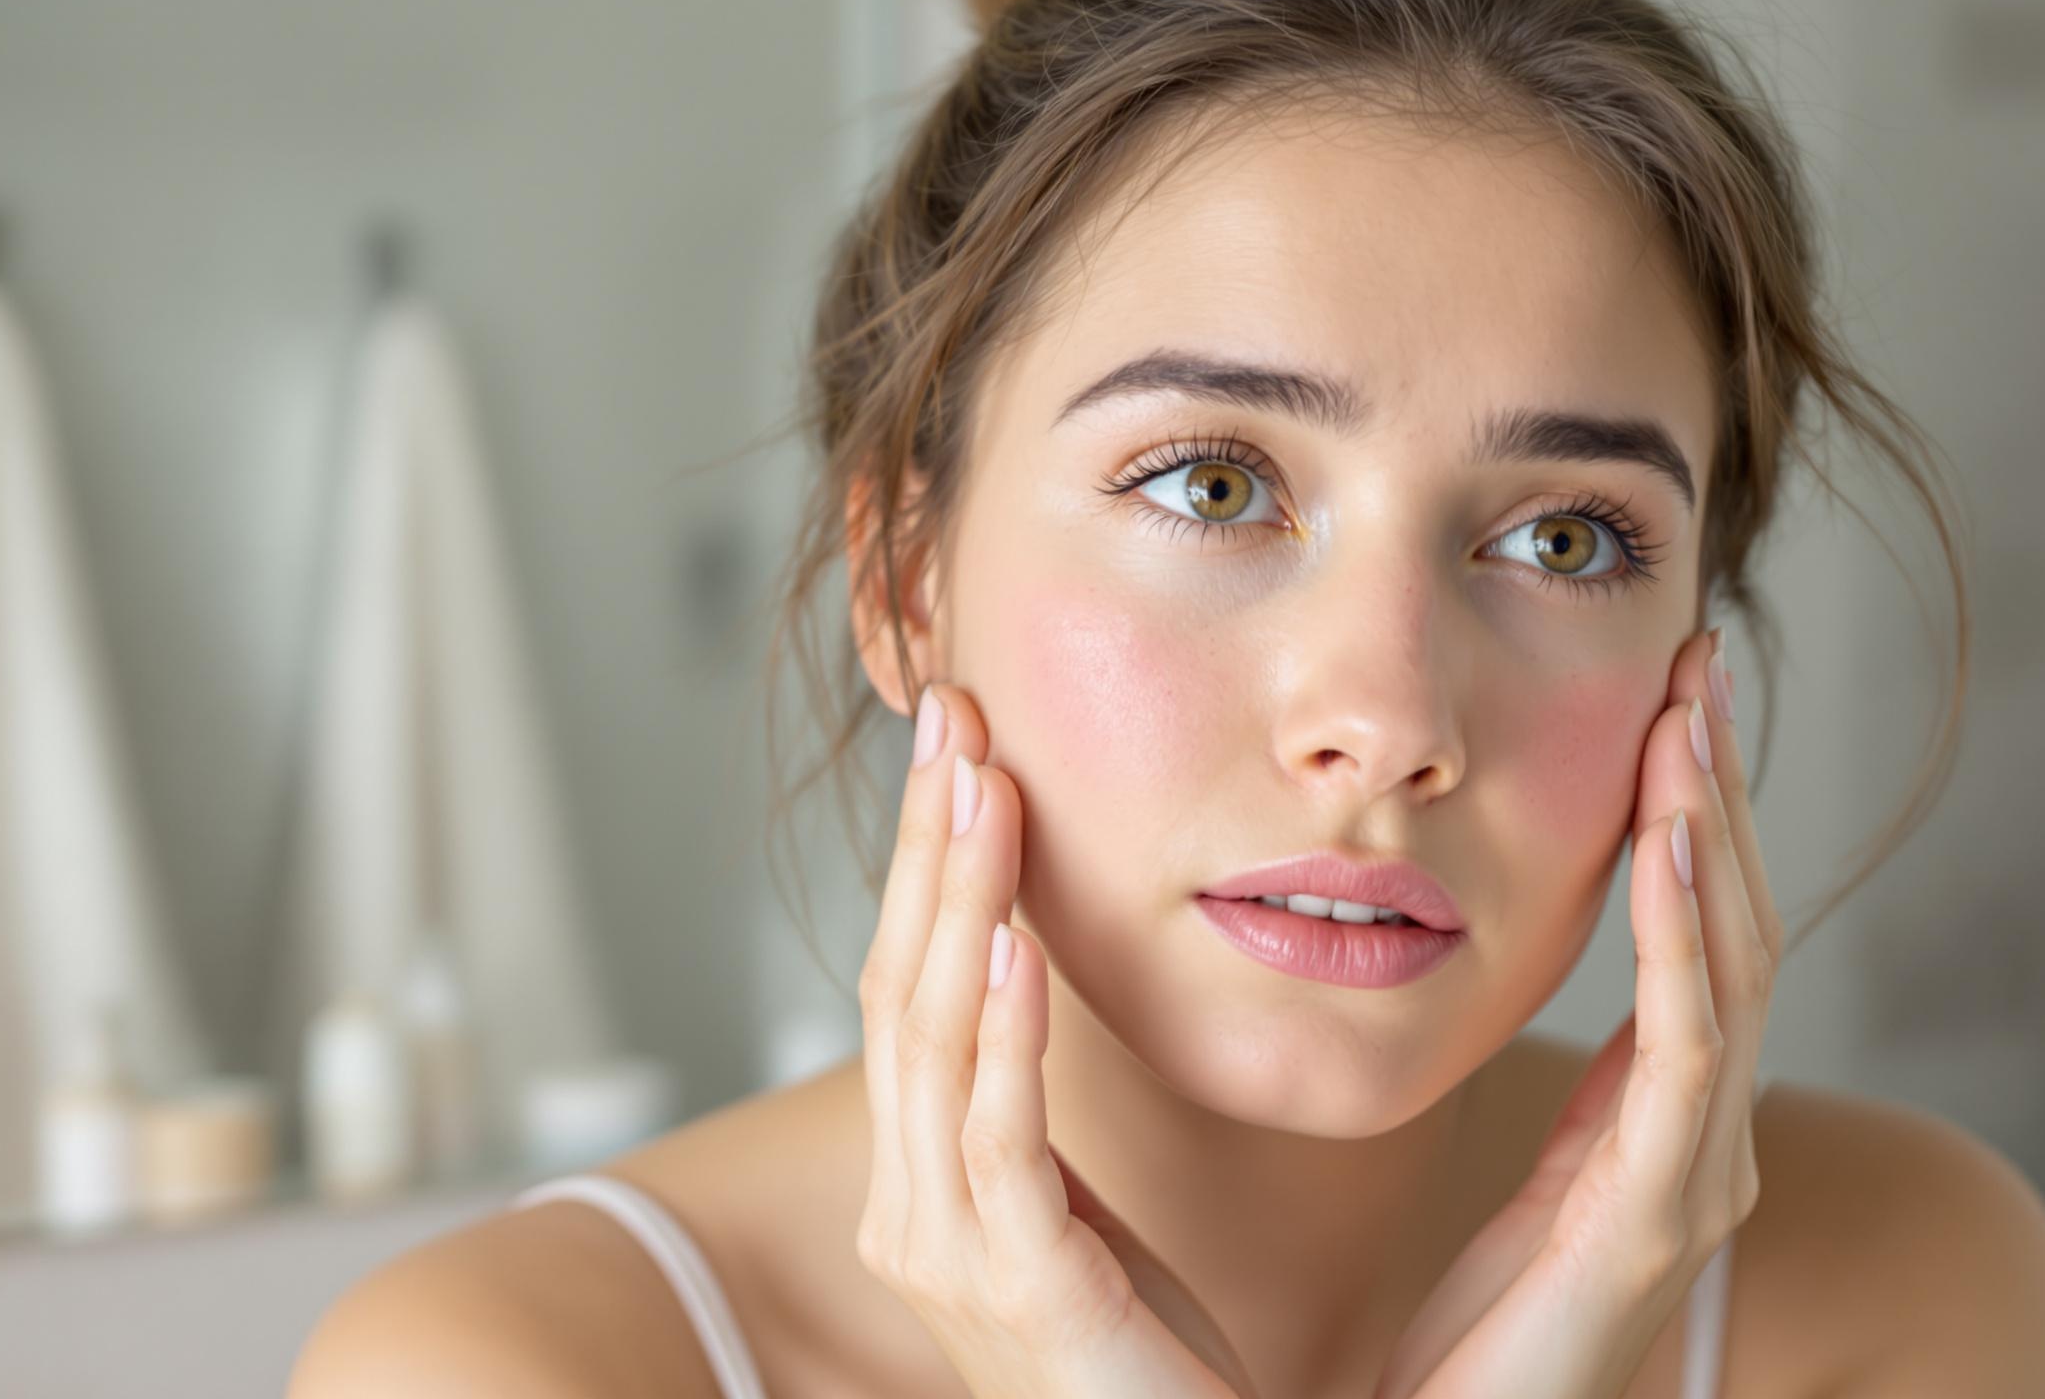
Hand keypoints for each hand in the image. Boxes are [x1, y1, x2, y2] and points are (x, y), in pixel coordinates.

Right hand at [856, 682, 1260, 1398]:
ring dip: (958, 899)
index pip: (910, 990)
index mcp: (923, 1186)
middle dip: (927, 844)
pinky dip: (1001, 1032)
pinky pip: (997, 1138)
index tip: (962, 746)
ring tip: (984, 783)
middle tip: (952, 712)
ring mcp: (946, 1254)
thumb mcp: (1077, 1220)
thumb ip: (1031, 1120)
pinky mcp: (1015, 1289)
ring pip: (931, 1040)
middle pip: (900, 988)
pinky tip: (1012, 941)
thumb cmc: (1145, 1370)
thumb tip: (1029, 986)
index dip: (929, 863)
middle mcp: (909, 1212)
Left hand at [1374, 628, 1781, 1398]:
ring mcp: (1694, 1183)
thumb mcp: (1517, 1185)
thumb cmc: (1468, 1345)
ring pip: (1727, 971)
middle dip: (1719, 793)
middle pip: (1733, 932)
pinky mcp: (1657, 1220)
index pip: (1700, 943)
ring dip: (1710, 834)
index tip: (1675, 702)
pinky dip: (1684, 937)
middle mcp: (1703, 1147)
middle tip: (1696, 665)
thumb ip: (1561, 1104)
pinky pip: (1686, 1051)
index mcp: (1663, 1129)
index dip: (1698, 821)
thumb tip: (1528, 986)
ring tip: (1686, 720)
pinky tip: (1669, 842)